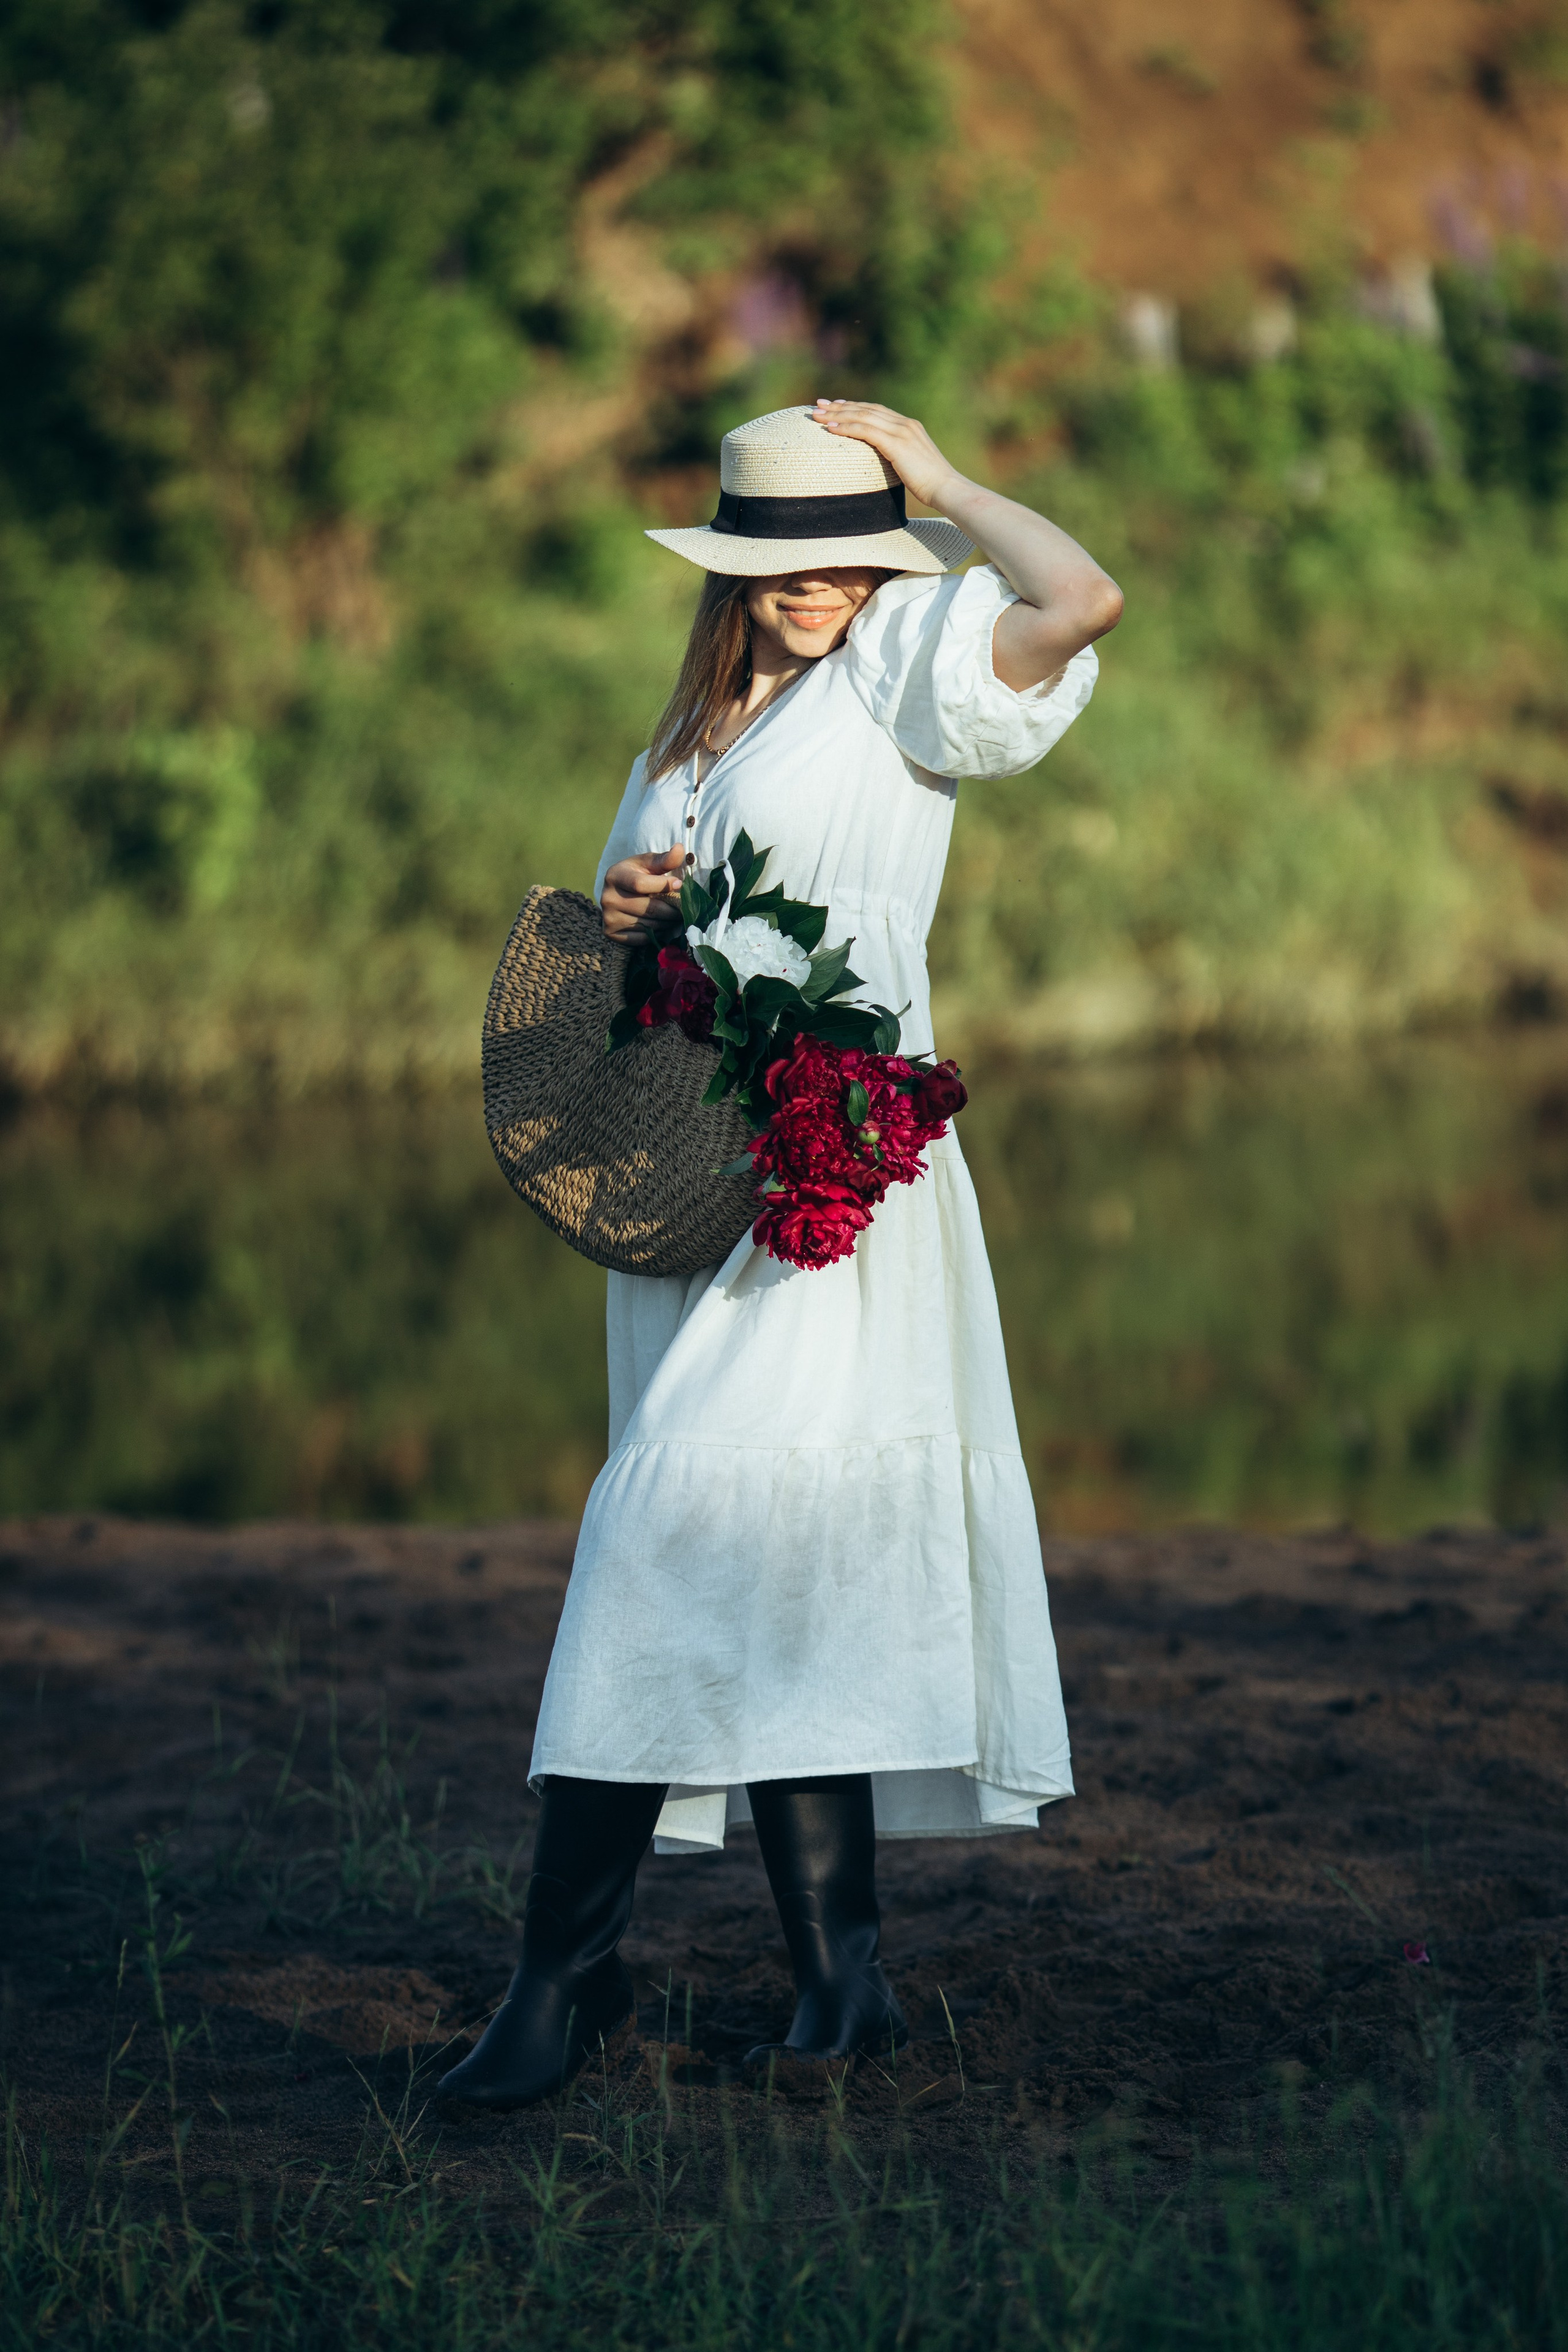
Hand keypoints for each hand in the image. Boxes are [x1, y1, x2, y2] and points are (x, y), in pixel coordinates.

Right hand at [601, 846, 684, 940]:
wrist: (618, 894)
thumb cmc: (638, 875)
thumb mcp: (649, 864)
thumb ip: (665, 859)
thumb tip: (680, 849)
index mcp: (614, 875)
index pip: (640, 884)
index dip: (663, 885)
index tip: (679, 884)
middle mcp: (607, 897)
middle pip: (649, 909)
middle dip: (672, 909)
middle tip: (684, 906)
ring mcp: (609, 917)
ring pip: (649, 925)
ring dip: (667, 922)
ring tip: (674, 915)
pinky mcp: (611, 933)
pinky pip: (643, 938)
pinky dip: (657, 933)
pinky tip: (661, 924)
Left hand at [811, 398, 963, 510]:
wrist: (947, 489)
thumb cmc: (932, 485)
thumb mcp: (913, 466)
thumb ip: (900, 458)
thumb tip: (888, 466)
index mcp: (909, 427)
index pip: (876, 410)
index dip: (854, 407)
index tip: (836, 406)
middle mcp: (905, 424)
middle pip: (866, 409)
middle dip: (840, 406)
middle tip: (818, 405)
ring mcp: (902, 431)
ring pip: (863, 416)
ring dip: (838, 415)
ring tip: (817, 415)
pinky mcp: (897, 443)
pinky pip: (866, 431)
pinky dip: (847, 428)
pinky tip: (830, 429)